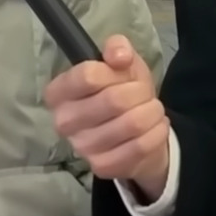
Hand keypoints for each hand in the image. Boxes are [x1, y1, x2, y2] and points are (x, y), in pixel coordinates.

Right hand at [45, 35, 170, 199]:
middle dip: (141, 93)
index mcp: (59, 92)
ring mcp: (82, 147)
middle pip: (114, 99)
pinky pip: (140, 146)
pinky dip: (156, 133)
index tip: (123, 71)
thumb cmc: (122, 91)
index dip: (114, 72)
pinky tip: (154, 128)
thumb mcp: (122, 63)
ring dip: (152, 113)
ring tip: (152, 111)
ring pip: (132, 123)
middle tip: (144, 94)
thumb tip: (119, 55)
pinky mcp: (101, 167)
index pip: (87, 75)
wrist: (135, 132)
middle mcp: (64, 121)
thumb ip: (118, 49)